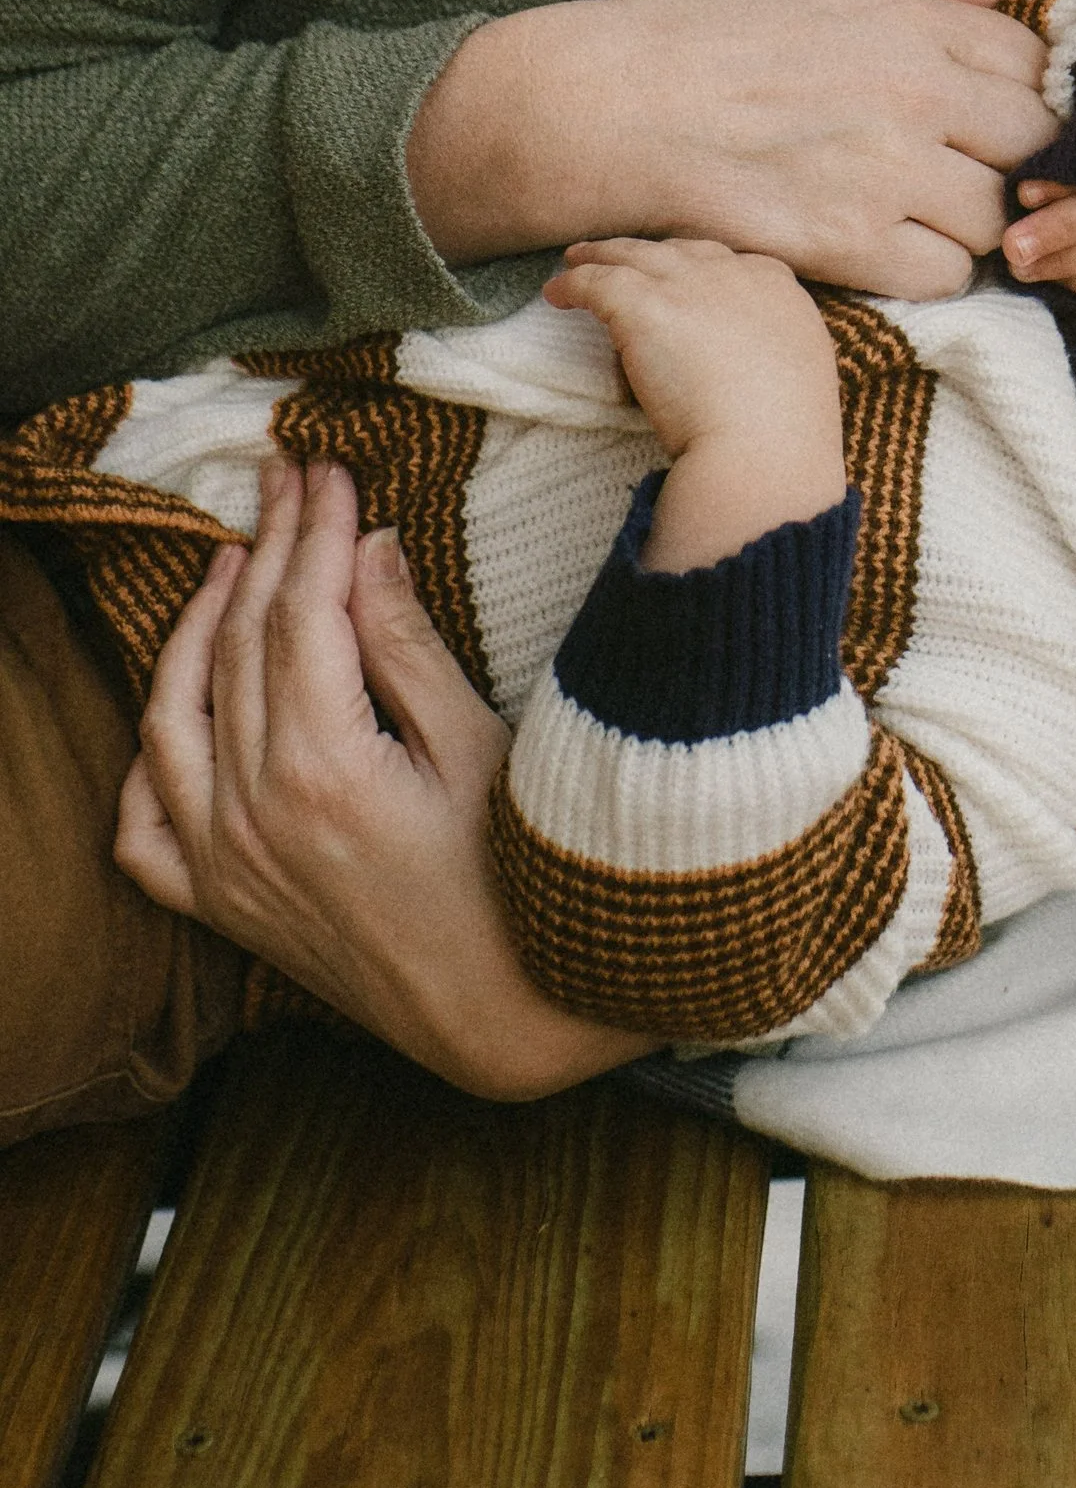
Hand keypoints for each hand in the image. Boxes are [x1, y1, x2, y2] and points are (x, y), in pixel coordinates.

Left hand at [114, 458, 651, 1100]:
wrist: (503, 1016)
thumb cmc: (518, 880)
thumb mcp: (484, 749)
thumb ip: (409, 648)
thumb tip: (367, 548)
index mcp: (326, 769)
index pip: (301, 612)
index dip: (315, 530)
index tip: (330, 470)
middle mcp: (254, 816)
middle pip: (240, 646)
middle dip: (266, 549)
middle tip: (289, 482)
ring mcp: (226, 866)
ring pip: (173, 718)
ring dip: (195, 628)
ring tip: (228, 561)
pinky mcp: (222, 907)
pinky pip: (145, 827)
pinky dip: (149, 759)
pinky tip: (179, 706)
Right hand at [408, 0, 1057, 297]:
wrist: (610, 108)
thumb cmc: (696, 22)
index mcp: (911, 20)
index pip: (1034, 62)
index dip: (1019, 86)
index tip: (987, 103)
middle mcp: (917, 97)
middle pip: (1036, 143)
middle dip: (1012, 154)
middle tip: (970, 162)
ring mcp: (889, 176)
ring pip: (999, 217)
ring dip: (974, 217)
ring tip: (926, 207)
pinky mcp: (851, 247)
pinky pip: (948, 275)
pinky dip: (932, 268)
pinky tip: (892, 244)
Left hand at [546, 235, 847, 571]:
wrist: (762, 451)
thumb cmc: (783, 436)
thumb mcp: (798, 376)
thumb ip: (771, 354)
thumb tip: (751, 364)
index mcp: (776, 290)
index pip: (730, 262)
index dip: (698, 267)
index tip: (680, 280)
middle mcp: (733, 274)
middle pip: (680, 250)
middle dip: (650, 254)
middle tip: (624, 261)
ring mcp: (687, 284)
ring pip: (633, 254)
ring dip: (603, 255)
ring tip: (577, 261)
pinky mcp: (644, 305)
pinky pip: (595, 282)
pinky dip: (572, 285)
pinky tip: (556, 294)